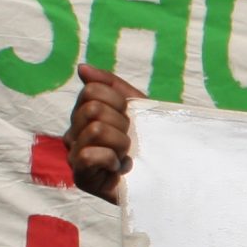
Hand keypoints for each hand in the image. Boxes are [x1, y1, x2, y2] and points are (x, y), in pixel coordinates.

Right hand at [67, 63, 142, 201]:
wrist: (172, 173)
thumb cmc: (153, 139)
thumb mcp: (136, 105)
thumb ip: (110, 84)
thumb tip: (81, 68)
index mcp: (85, 114)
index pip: (92, 91)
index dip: (119, 103)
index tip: (131, 119)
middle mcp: (74, 133)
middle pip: (92, 110)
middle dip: (121, 124)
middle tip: (131, 141)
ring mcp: (75, 155)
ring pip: (94, 130)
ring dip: (121, 143)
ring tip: (127, 156)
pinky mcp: (82, 178)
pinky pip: (87, 156)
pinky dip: (111, 160)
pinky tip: (120, 168)